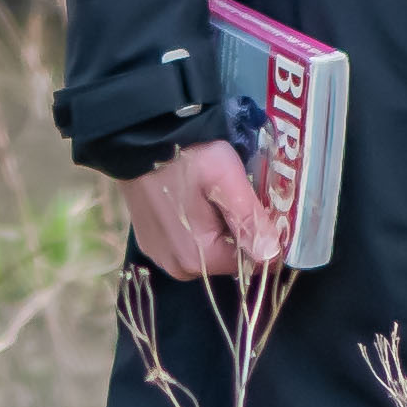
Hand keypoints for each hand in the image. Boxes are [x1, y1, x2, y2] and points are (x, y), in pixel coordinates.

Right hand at [120, 136, 282, 278]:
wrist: (134, 138)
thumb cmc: (184, 157)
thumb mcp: (225, 179)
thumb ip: (250, 219)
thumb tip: (272, 255)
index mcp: (199, 259)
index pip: (250, 262)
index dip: (259, 233)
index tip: (254, 203)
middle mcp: (177, 268)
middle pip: (227, 256)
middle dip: (236, 228)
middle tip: (230, 192)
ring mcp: (160, 256)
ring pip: (207, 248)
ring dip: (216, 225)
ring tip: (209, 191)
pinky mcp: (149, 242)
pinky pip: (185, 241)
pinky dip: (194, 224)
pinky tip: (190, 197)